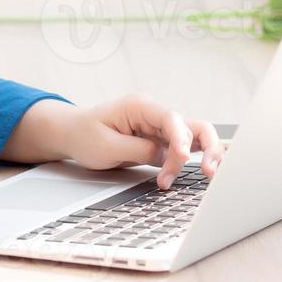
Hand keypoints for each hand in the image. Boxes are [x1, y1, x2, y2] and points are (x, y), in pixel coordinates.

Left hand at [58, 94, 227, 190]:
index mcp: (140, 106)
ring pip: (194, 138)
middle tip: (208, 171)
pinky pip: (183, 148)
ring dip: (199, 157)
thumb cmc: (85, 135)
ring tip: (202, 176)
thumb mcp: (107, 147)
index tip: (185, 159)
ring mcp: (160, 127)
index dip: (182, 138)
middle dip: (205, 148)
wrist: (73, 134)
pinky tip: (195, 173)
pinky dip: (189, 162)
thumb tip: (165, 157)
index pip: (171, 118)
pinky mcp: (160, 141)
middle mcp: (154, 114)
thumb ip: (139, 150)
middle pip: (192, 126)